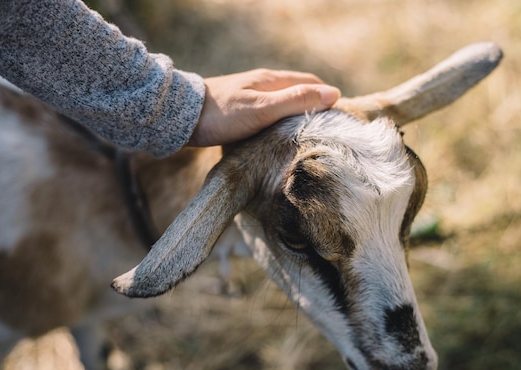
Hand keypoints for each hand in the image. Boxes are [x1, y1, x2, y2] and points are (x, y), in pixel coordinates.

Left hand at [188, 69, 340, 146]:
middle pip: (298, 93)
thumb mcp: (264, 109)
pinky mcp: (240, 110)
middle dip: (314, 108)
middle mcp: (263, 85)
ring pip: (283, 105)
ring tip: (307, 139)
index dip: (327, 98)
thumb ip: (296, 100)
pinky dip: (280, 124)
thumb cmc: (223, 114)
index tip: (339, 119)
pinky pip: (269, 115)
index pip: (311, 82)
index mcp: (272, 80)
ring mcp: (251, 97)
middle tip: (327, 132)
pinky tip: (279, 139)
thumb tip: (333, 94)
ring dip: (297, 117)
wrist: (181, 119)